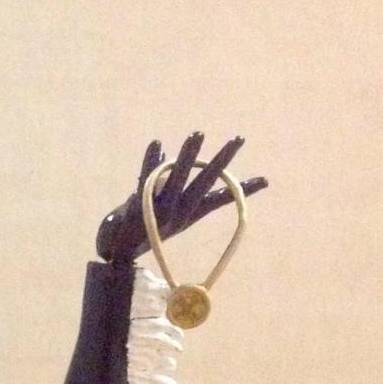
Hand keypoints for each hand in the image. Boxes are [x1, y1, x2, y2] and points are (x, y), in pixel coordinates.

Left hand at [96, 133, 267, 262]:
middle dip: (220, 161)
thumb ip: (187, 189)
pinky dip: (151, 161)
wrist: (118, 249)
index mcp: (190, 213)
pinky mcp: (138, 205)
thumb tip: (189, 165)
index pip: (220, 198)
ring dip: (188, 157)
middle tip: (238, 139)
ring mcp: (158, 209)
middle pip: (203, 183)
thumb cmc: (150, 228)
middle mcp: (178, 211)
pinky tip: (156, 143)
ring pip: (176, 179)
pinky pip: (145, 179)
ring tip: (198, 134)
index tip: (265, 180)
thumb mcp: (175, 214)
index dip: (241, 190)